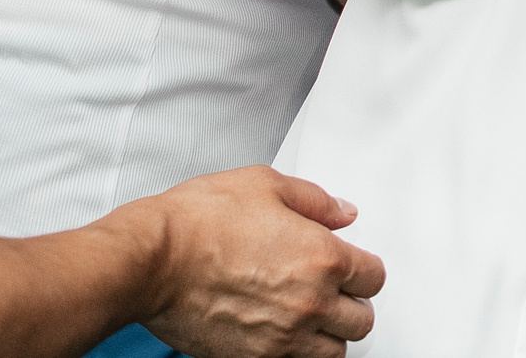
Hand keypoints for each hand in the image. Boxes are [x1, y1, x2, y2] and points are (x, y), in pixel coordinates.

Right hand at [130, 166, 384, 357]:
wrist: (152, 260)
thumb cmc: (198, 222)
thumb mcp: (265, 184)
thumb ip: (315, 201)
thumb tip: (344, 213)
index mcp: (322, 258)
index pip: (374, 277)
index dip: (364, 268)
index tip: (352, 265)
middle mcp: (309, 303)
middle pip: (361, 320)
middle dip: (352, 303)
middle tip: (335, 290)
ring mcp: (282, 337)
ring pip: (334, 352)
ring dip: (329, 333)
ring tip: (311, 315)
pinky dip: (297, 352)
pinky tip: (284, 332)